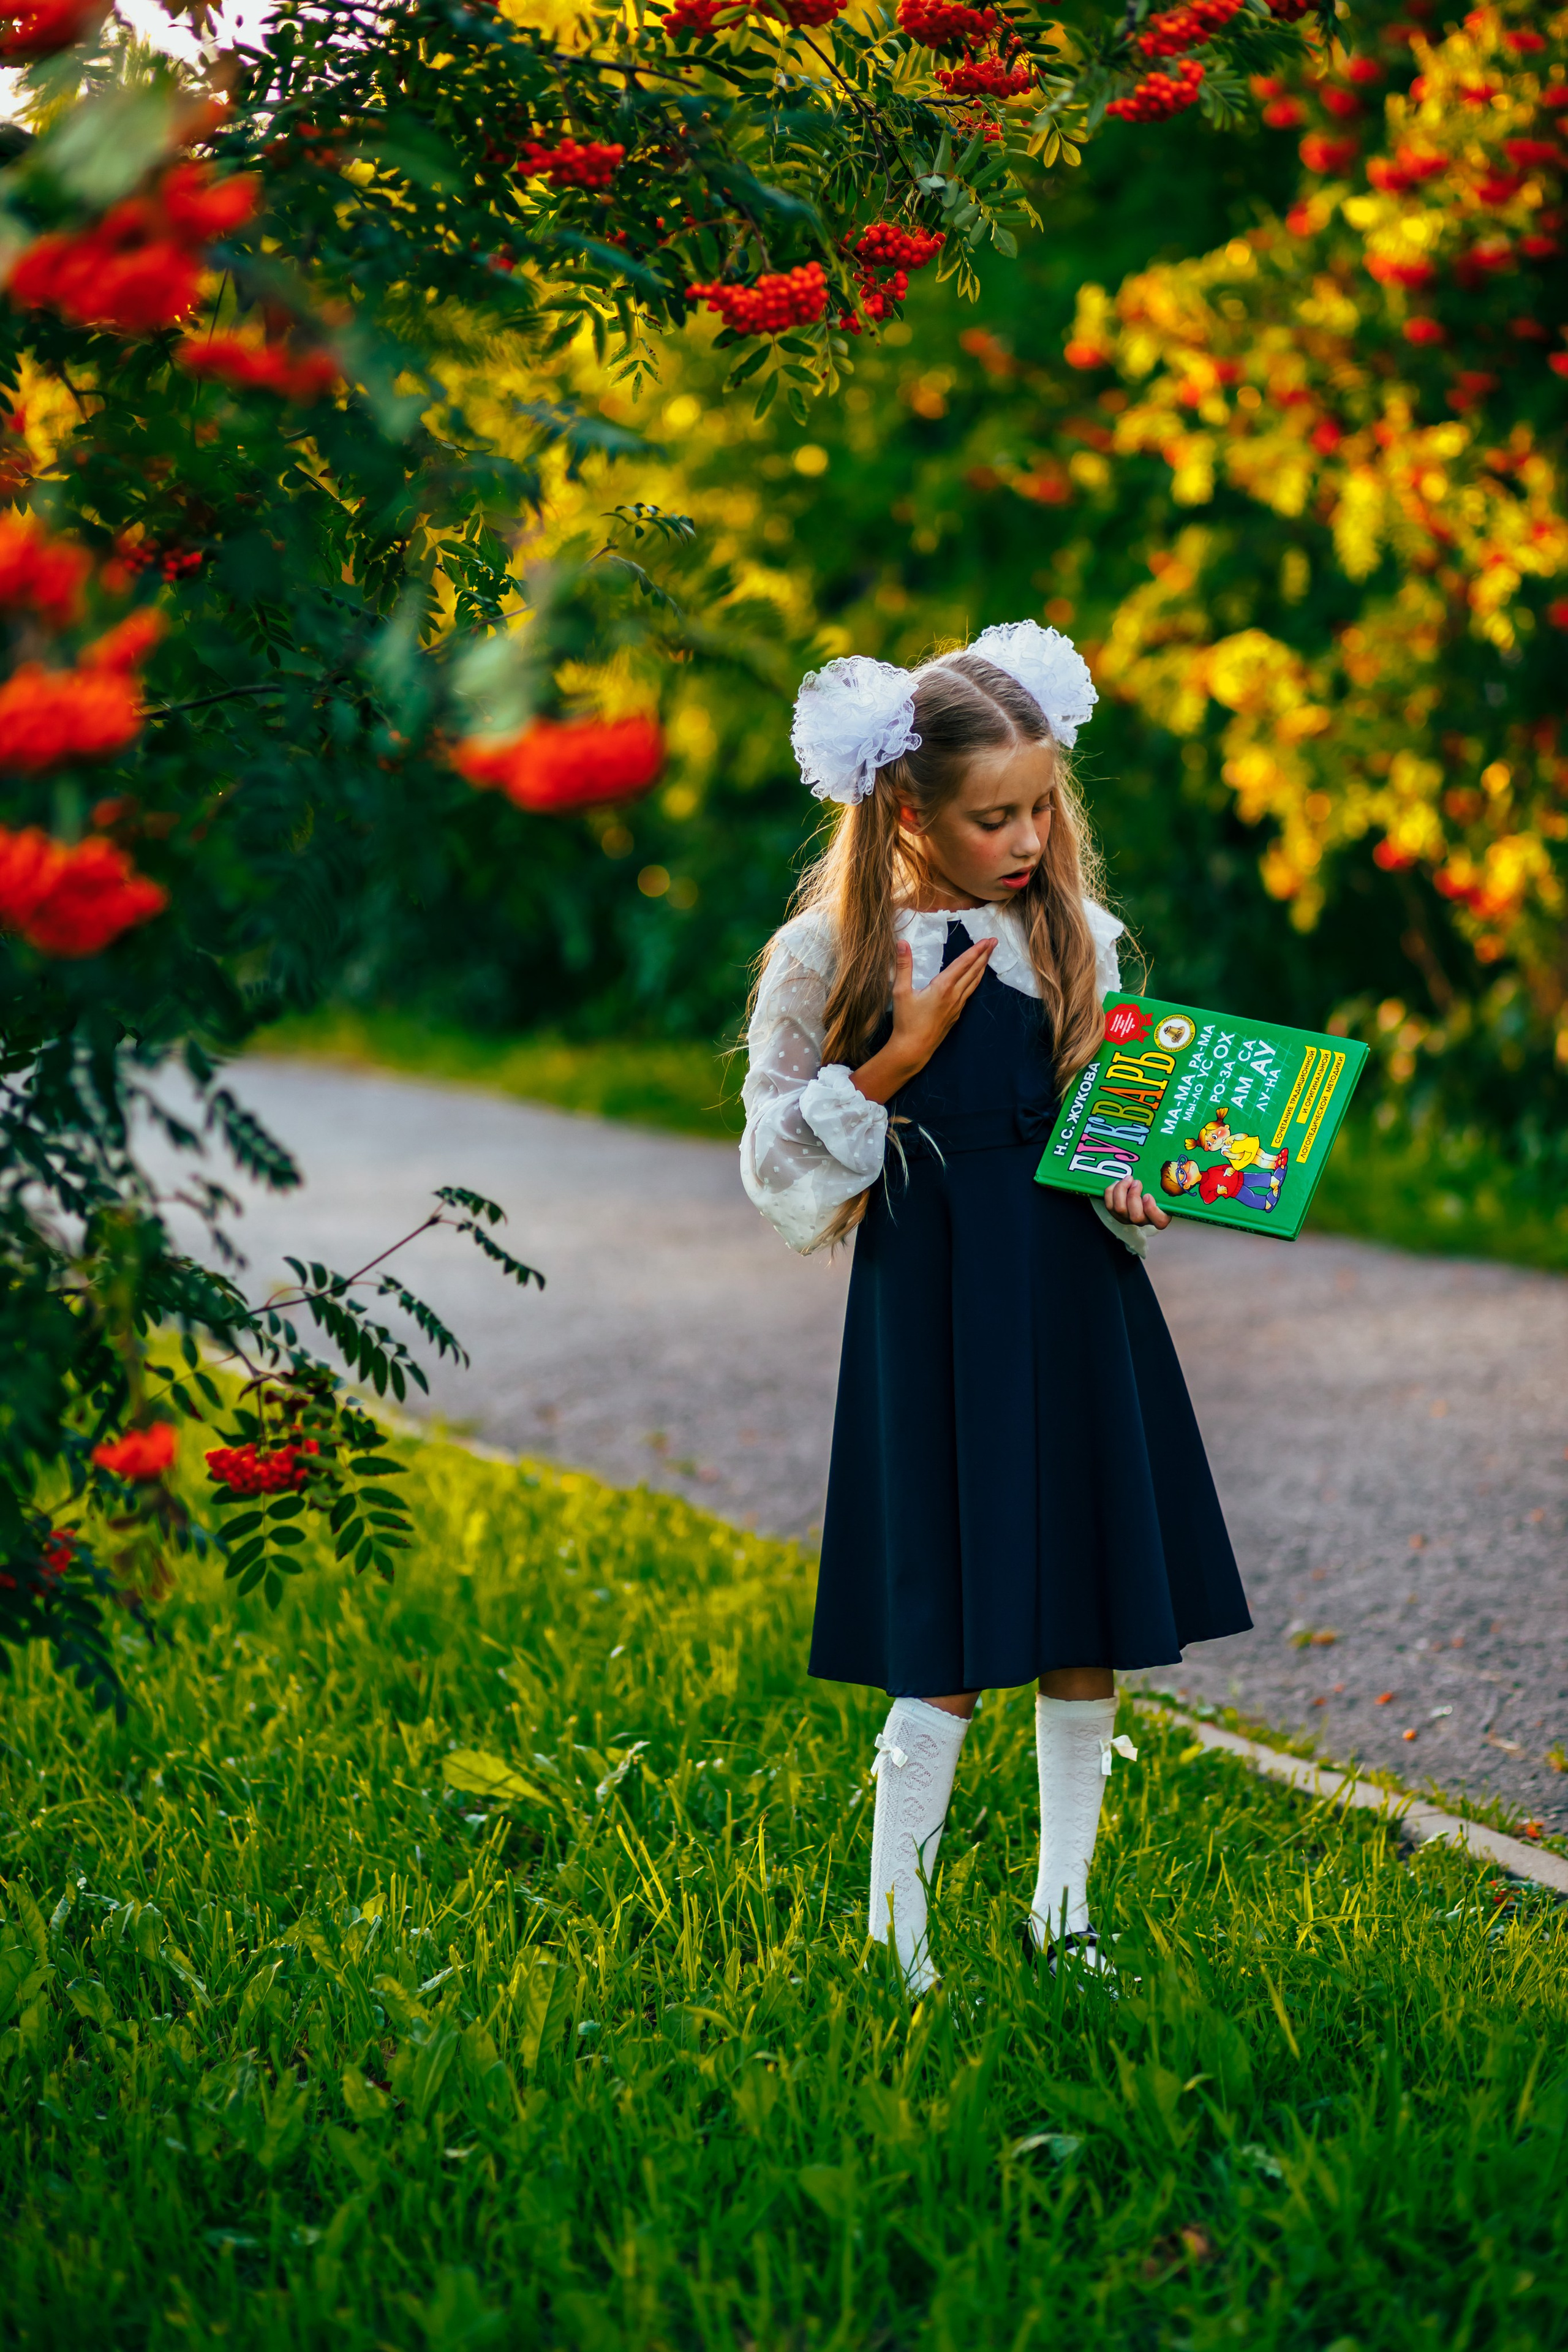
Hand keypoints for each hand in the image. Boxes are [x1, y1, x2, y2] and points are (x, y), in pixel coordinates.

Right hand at [853, 935, 994, 1104]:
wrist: (913, 1049)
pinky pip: (969, 993)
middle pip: (973, 971)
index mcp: (943, 987)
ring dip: (982, 968)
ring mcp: (957, 1006)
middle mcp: (954, 995)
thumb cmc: (906, 1021)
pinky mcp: (956, 1014)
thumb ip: (903, 966)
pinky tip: (975, 980)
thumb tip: (902, 943)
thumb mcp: (901, 992)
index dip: (976, 950)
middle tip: (994, 942)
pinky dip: (975, 981)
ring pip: (974, 983)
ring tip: (988, 957)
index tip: (988, 940)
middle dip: (984, 955)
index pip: (963, 963)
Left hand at [1103, 1177, 1170, 1230]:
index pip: (1160, 1222)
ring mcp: (1128, 1218)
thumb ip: (1166, 1184)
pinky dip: (1111, 1191)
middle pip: (1136, 1216)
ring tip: (1128, 1179)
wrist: (1142, 1190)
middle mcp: (1144, 1220)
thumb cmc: (1156, 1189)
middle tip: (1137, 1182)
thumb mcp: (1164, 1188)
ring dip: (1122, 1191)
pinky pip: (1109, 1205)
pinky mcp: (1115, 1213)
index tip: (1148, 1195)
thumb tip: (1170, 1167)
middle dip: (1133, 1196)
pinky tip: (1118, 1182)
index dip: (1152, 1210)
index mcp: (1161, 1216)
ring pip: (1120, 1210)